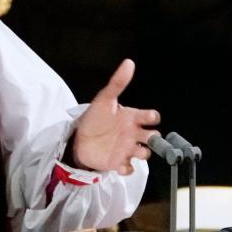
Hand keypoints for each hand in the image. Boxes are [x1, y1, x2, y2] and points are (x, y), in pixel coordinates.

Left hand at [71, 59, 159, 175]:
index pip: (152, 117)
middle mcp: (133, 133)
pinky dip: (127, 168)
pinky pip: (129, 168)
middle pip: (154, 138)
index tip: (147, 117)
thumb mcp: (104, 98)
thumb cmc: (94, 118)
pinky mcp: (118, 162)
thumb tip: (129, 63)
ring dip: (141, 153)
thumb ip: (117, 82)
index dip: (152, 117)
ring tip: (131, 150)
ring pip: (144, 153)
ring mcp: (127, 148)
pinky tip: (120, 164)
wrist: (78, 138)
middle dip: (154, 139)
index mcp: (132, 117)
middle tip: (146, 138)